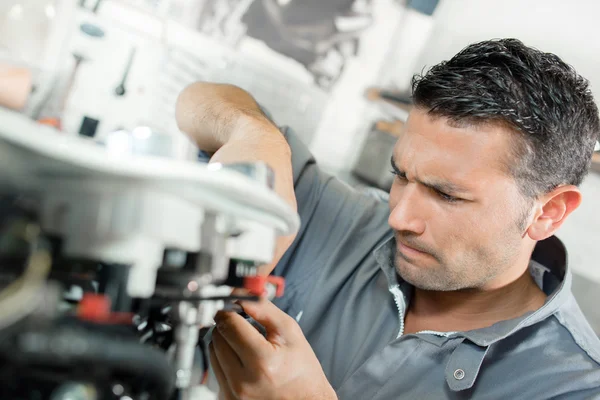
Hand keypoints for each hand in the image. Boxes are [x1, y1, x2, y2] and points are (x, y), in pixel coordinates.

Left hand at [210, 298, 336, 399]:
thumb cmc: (301, 369)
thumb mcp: (289, 331)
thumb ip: (263, 309)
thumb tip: (240, 293)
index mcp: (262, 361)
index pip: (229, 324)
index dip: (231, 310)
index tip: (234, 305)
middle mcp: (243, 381)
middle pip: (217, 337)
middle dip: (229, 325)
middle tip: (245, 325)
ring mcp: (233, 393)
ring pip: (212, 351)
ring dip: (225, 341)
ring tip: (247, 344)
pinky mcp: (226, 398)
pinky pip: (215, 368)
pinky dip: (225, 358)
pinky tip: (243, 359)